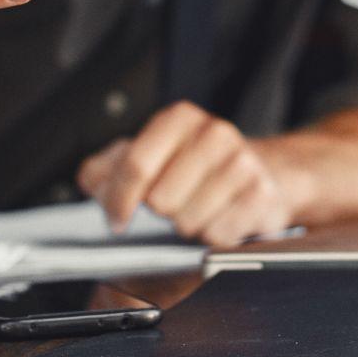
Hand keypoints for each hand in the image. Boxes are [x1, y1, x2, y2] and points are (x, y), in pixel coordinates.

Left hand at [76, 101, 293, 247]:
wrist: (264, 171)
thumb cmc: (194, 166)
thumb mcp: (146, 156)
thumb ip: (106, 169)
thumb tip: (93, 183)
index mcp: (179, 119)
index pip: (135, 165)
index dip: (119, 200)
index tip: (117, 218)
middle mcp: (214, 133)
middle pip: (160, 200)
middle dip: (160, 212)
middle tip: (172, 203)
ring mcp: (242, 163)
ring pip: (187, 221)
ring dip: (187, 225)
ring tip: (197, 209)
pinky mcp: (261, 196)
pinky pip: (217, 237)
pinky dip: (211, 237)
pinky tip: (218, 218)